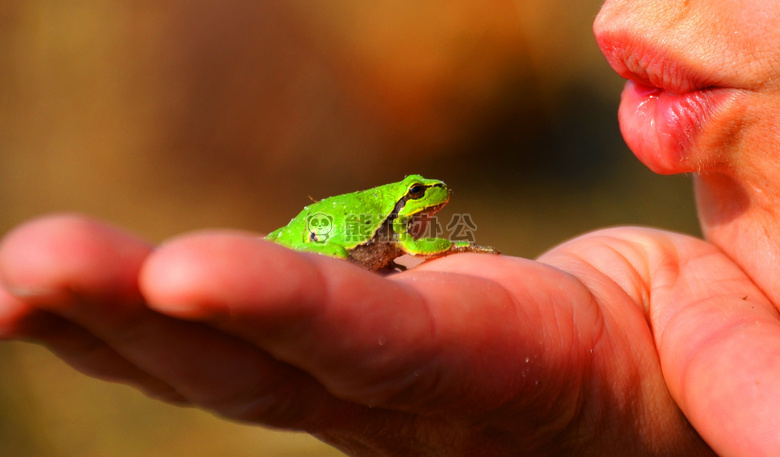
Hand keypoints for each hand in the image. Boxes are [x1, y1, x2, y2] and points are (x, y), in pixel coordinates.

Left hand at [1, 214, 776, 455]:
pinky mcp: (334, 355)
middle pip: (247, 369)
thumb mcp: (727, 364)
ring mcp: (350, 383)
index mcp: (492, 383)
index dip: (289, 315)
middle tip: (21, 262)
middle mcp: (396, 399)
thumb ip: (743, 382)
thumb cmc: (675, 360)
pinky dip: (139, 310)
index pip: (377, 349)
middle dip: (132, 318)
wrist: (627, 376)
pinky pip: (221, 335)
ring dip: (104, 317)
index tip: (182, 274)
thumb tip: (776, 430)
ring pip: (209, 359)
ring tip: (15, 269)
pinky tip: (75, 285)